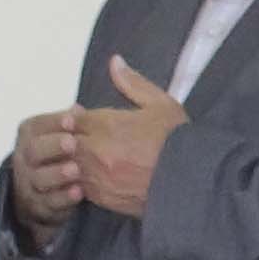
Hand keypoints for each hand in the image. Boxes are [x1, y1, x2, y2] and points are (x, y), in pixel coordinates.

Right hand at [8, 106, 87, 241]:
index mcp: (29, 136)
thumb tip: (81, 110)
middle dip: (53, 146)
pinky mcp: (39, 206)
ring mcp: (30, 183)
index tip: (72, 120)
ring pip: (39, 178)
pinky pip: (49, 203)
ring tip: (75, 169)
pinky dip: (64, 198)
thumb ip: (71, 123)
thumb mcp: (60, 135)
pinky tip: (79, 192)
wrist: (38, 194)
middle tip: (72, 143)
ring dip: (58, 174)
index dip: (53, 122)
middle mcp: (25, 158)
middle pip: (34, 151)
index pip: (36, 126)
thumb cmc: (56, 155)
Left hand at [72, 56, 187, 218]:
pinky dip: (82, 181)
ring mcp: (96, 176)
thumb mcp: (161, 104)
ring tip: (88, 159)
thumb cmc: (179, 142)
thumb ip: (133, 83)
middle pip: (65, 142)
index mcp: (107, 124)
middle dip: (71, 139)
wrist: (193, 182)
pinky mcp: (102, 198)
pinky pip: (78, 187)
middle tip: (83, 139)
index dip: (77, 118)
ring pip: (67, 165)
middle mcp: (95, 150)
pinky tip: (95, 177)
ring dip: (74, 161)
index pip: (73, 118)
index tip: (82, 119)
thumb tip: (115, 61)